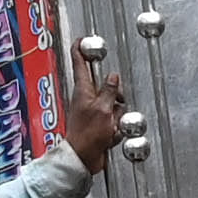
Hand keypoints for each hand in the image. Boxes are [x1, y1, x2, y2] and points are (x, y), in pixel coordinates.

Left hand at [57, 57, 127, 175]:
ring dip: (117, 115)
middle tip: (117, 102)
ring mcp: (93, 112)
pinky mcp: (99, 125)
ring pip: (114, 104)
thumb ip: (110, 91)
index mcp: (83, 90)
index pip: (80, 63)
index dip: (81, 49)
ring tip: (112, 125)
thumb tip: (113, 77)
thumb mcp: (103, 109)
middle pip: (106, 86)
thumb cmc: (88, 135)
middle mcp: (86, 98)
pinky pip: (114, 120)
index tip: (83, 39)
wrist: (84, 159)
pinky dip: (115, 128)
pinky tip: (110, 135)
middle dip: (116, 94)